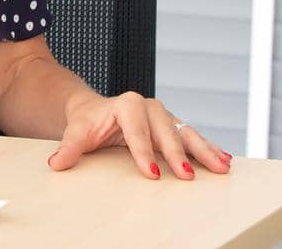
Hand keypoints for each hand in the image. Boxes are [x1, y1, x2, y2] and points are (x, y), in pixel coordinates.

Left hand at [48, 91, 232, 179]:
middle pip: (166, 132)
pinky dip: (209, 148)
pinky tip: (225, 159)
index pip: (137, 130)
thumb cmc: (88, 121)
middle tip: (187, 176)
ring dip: (205, 150)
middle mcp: (150, 108)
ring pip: (187, 133)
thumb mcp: (76, 132)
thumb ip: (69, 147)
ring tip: (221, 166)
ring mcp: (165, 117)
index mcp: (127, 104)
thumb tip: (56, 162)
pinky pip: (194, 137)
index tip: (151, 172)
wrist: (94, 111)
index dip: (144, 151)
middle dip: (178, 154)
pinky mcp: (173, 127)